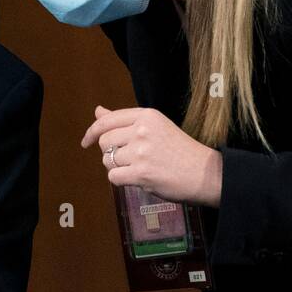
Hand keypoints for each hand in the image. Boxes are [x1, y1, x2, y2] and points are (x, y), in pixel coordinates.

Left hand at [80, 105, 222, 205]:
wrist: (206, 173)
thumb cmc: (180, 151)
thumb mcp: (155, 127)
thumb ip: (125, 120)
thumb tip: (98, 111)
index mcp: (146, 115)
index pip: (107, 120)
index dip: (92, 132)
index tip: (86, 141)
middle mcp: (142, 130)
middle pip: (104, 142)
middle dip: (110, 152)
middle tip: (129, 159)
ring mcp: (141, 152)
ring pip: (107, 160)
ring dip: (117, 167)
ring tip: (138, 168)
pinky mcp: (141, 173)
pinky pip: (114, 177)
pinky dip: (121, 180)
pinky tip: (138, 178)